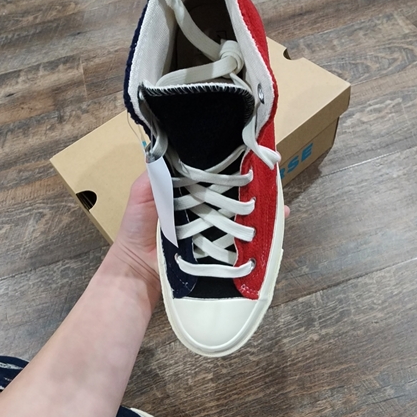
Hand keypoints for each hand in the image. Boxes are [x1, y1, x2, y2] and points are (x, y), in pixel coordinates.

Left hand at [110, 171, 289, 283]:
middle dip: (254, 186)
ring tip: (278, 202)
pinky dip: (259, 234)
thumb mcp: (142, 193)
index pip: (215, 173)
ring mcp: (213, 228)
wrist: (137, 266)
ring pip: (241, 215)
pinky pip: (240, 240)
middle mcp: (205, 206)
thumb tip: (171, 149)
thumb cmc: (138, 227)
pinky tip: (275, 226)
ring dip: (261, 208)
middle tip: (272, 178)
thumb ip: (155, 174)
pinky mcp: (218, 248)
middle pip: (234, 193)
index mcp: (190, 190)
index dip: (231, 164)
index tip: (251, 154)